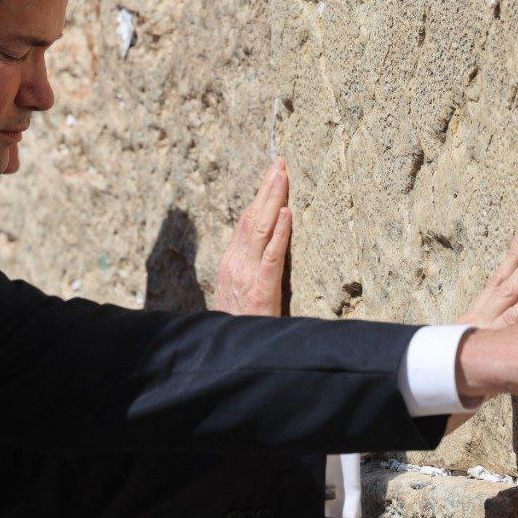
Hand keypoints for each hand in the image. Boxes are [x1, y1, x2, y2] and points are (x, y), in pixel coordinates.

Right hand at [213, 158, 290, 316]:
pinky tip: (288, 213)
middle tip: (279, 162)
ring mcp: (246, 274)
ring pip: (261, 229)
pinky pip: (272, 255)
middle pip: (253, 218)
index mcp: (231, 263)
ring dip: (273, 199)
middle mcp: (235, 263)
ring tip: (283, 175)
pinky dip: (280, 232)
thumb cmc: (239, 327)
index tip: (272, 175)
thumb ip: (250, 272)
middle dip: (267, 188)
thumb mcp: (239, 295)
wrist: (230, 355)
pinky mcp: (260, 289)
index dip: (259, 197)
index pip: (246, 222)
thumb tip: (266, 250)